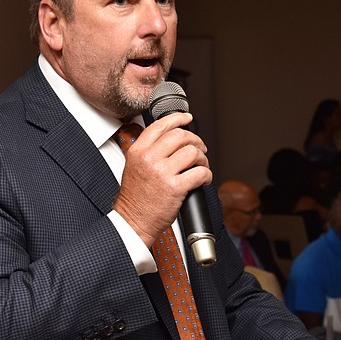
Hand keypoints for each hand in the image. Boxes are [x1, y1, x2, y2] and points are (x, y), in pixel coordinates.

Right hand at [114, 112, 211, 246]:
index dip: (178, 118)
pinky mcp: (175, 187)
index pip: (161, 125)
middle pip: (181, 136)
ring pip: (193, 152)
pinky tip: (204, 179)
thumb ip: (148, 151)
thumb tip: (170, 140)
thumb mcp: (134, 166)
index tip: (188, 119)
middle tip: (200, 148)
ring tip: (202, 166)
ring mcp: (162, 172)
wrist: (134, 221)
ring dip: (203, 158)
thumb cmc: (135, 198)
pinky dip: (207, 175)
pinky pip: (200, 173)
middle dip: (195, 140)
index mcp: (138, 151)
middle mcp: (150, 158)